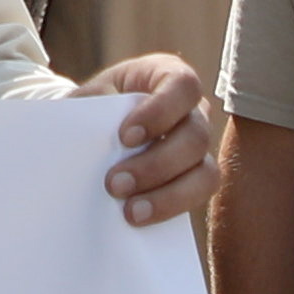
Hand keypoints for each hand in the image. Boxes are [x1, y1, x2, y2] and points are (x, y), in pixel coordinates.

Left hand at [78, 50, 216, 224]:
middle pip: (195, 136)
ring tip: (130, 211)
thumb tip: (88, 139)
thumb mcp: (89, 99)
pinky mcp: (196, 179)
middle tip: (113, 184)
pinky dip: (170, 208)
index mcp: (168, 76)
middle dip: (155, 165)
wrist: (91, 130)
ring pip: (204, 173)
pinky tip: (141, 217)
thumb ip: (92, 110)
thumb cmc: (93, 107)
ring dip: (167, 195)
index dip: (160, 112)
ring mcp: (199, 147)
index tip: (125, 137)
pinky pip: (197, 197)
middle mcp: (193, 110)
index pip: (183, 86)